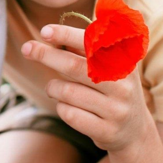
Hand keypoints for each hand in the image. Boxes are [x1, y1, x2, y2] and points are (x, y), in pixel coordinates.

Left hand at [22, 24, 162, 160]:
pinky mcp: (107, 131)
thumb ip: (87, 48)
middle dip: (46, 55)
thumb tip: (52, 33)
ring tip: (53, 87)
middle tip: (27, 49)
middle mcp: (123, 85)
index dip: (66, 35)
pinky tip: (66, 105)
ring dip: (52, 87)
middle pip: (75, 66)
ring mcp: (117, 110)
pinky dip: (60, 107)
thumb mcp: (109, 65)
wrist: (135, 131)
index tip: (45, 31)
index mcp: (123, 62)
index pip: (93, 43)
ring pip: (67, 92)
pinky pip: (69, 114)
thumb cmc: (112, 88)